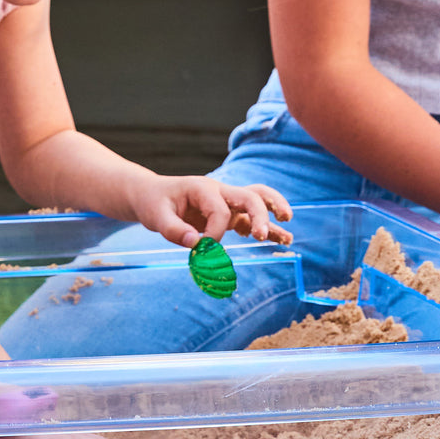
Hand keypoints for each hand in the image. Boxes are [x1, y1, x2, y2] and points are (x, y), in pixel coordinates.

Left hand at [131, 176, 292, 247]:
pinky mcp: (228, 215)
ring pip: (258, 200)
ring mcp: (226, 202)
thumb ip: (175, 231)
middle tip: (262, 236)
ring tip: (288, 232)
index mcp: (203, 188)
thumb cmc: (154, 202)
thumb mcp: (156, 216)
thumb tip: (196, 245)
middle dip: (260, 215)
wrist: (152, 196)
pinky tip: (279, 239)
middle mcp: (220, 192)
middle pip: (250, 195)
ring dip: (274, 212)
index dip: (213, 234)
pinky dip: (266, 227)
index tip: (200, 249)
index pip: (220, 212)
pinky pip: (251, 218)